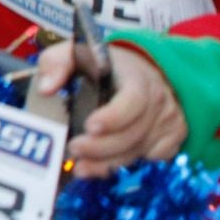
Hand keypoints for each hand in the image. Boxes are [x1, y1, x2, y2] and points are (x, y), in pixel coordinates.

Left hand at [36, 42, 187, 178]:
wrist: (142, 69)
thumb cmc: (103, 64)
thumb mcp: (75, 53)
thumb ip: (56, 63)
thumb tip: (46, 88)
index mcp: (136, 77)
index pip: (133, 100)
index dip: (113, 117)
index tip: (90, 126)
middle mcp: (158, 99)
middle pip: (134, 132)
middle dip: (102, 146)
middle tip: (74, 149)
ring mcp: (168, 119)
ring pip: (140, 149)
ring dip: (109, 162)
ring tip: (80, 166)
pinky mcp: (173, 135)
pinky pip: (152, 158)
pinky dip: (125, 164)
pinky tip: (102, 165)